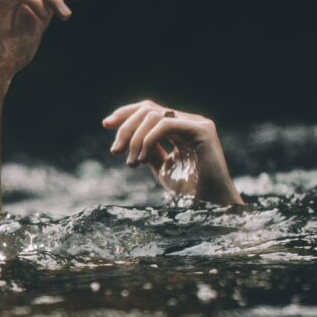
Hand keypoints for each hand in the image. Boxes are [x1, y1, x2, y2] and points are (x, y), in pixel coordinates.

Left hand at [102, 99, 243, 205]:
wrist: (211, 208)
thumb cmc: (189, 192)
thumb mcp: (162, 167)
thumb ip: (149, 150)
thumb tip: (127, 138)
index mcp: (180, 128)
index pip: (149, 111)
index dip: (126, 114)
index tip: (106, 125)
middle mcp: (190, 122)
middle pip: (148, 109)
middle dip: (126, 128)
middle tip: (115, 151)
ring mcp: (197, 124)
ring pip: (154, 115)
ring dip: (135, 138)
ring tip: (132, 162)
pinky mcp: (202, 131)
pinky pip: (166, 125)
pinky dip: (148, 140)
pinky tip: (142, 158)